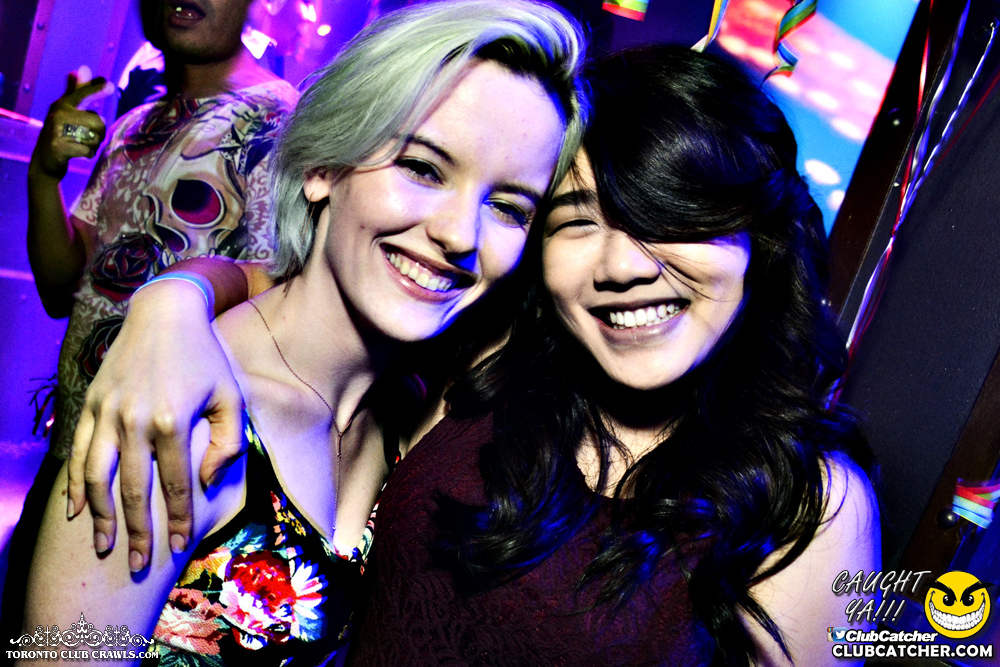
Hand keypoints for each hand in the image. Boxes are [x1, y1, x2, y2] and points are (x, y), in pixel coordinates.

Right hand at [30, 71, 108, 181]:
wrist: (45, 160)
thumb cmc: (61, 132)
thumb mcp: (67, 111)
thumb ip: (76, 90)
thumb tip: (82, 68)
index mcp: (62, 104)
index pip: (82, 94)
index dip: (96, 90)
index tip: (110, 85)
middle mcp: (58, 114)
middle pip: (98, 121)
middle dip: (99, 132)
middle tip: (87, 136)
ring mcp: (56, 130)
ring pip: (95, 137)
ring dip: (93, 144)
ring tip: (80, 144)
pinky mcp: (58, 147)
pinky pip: (88, 151)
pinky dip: (87, 154)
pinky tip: (77, 153)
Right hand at [67, 280, 245, 570]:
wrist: (165, 313)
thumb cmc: (206, 358)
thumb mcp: (231, 396)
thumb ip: (227, 443)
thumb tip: (205, 482)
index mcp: (173, 421)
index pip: (177, 484)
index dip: (179, 519)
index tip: (180, 546)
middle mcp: (135, 420)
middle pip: (134, 490)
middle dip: (137, 532)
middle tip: (138, 564)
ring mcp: (108, 413)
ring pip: (98, 477)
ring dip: (100, 516)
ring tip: (104, 546)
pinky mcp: (91, 404)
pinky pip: (78, 452)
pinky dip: (75, 484)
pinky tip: (76, 511)